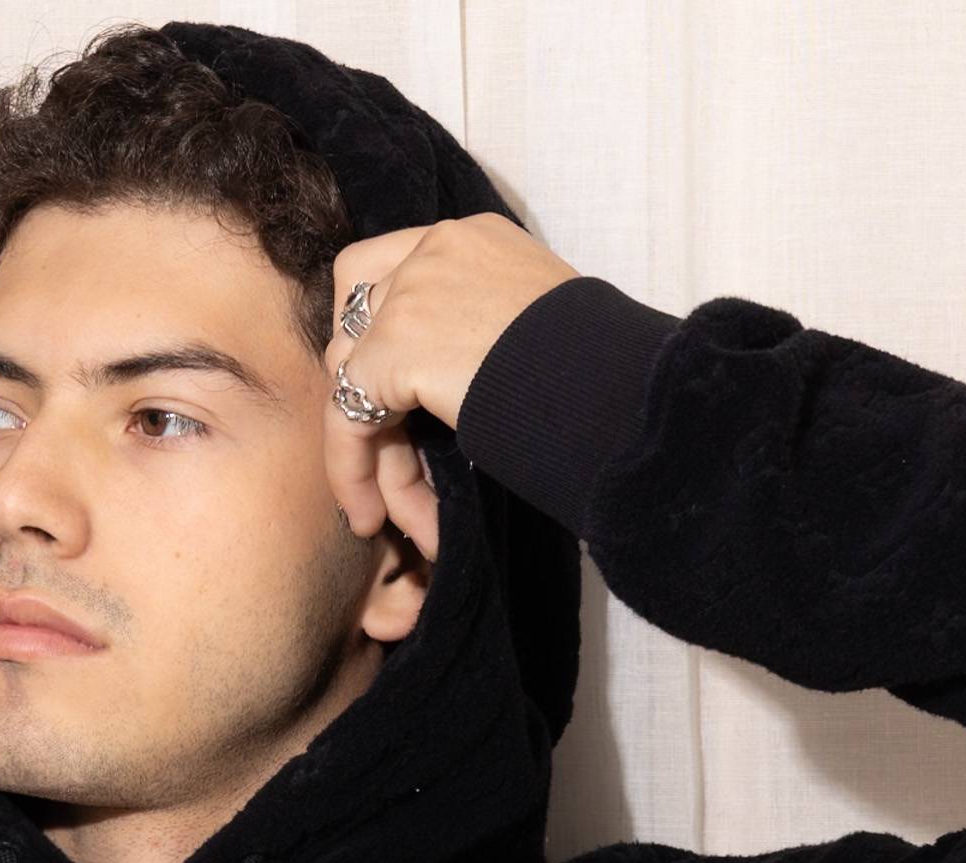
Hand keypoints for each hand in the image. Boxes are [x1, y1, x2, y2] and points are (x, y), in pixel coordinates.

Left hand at [323, 212, 580, 561]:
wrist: (618, 386)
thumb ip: (481, 333)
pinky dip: (352, 471)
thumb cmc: (601, 374)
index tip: (383, 401)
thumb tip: (449, 386)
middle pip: (360, 332)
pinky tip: (375, 515)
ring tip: (396, 520)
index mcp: (469, 240)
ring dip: (373, 460)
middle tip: (398, 478)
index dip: (369, 338)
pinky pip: (347, 418)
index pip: (383, 272)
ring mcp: (409, 293)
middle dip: (374, 413)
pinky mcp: (395, 348)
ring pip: (352, 382)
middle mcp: (432, 251)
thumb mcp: (533, 329)